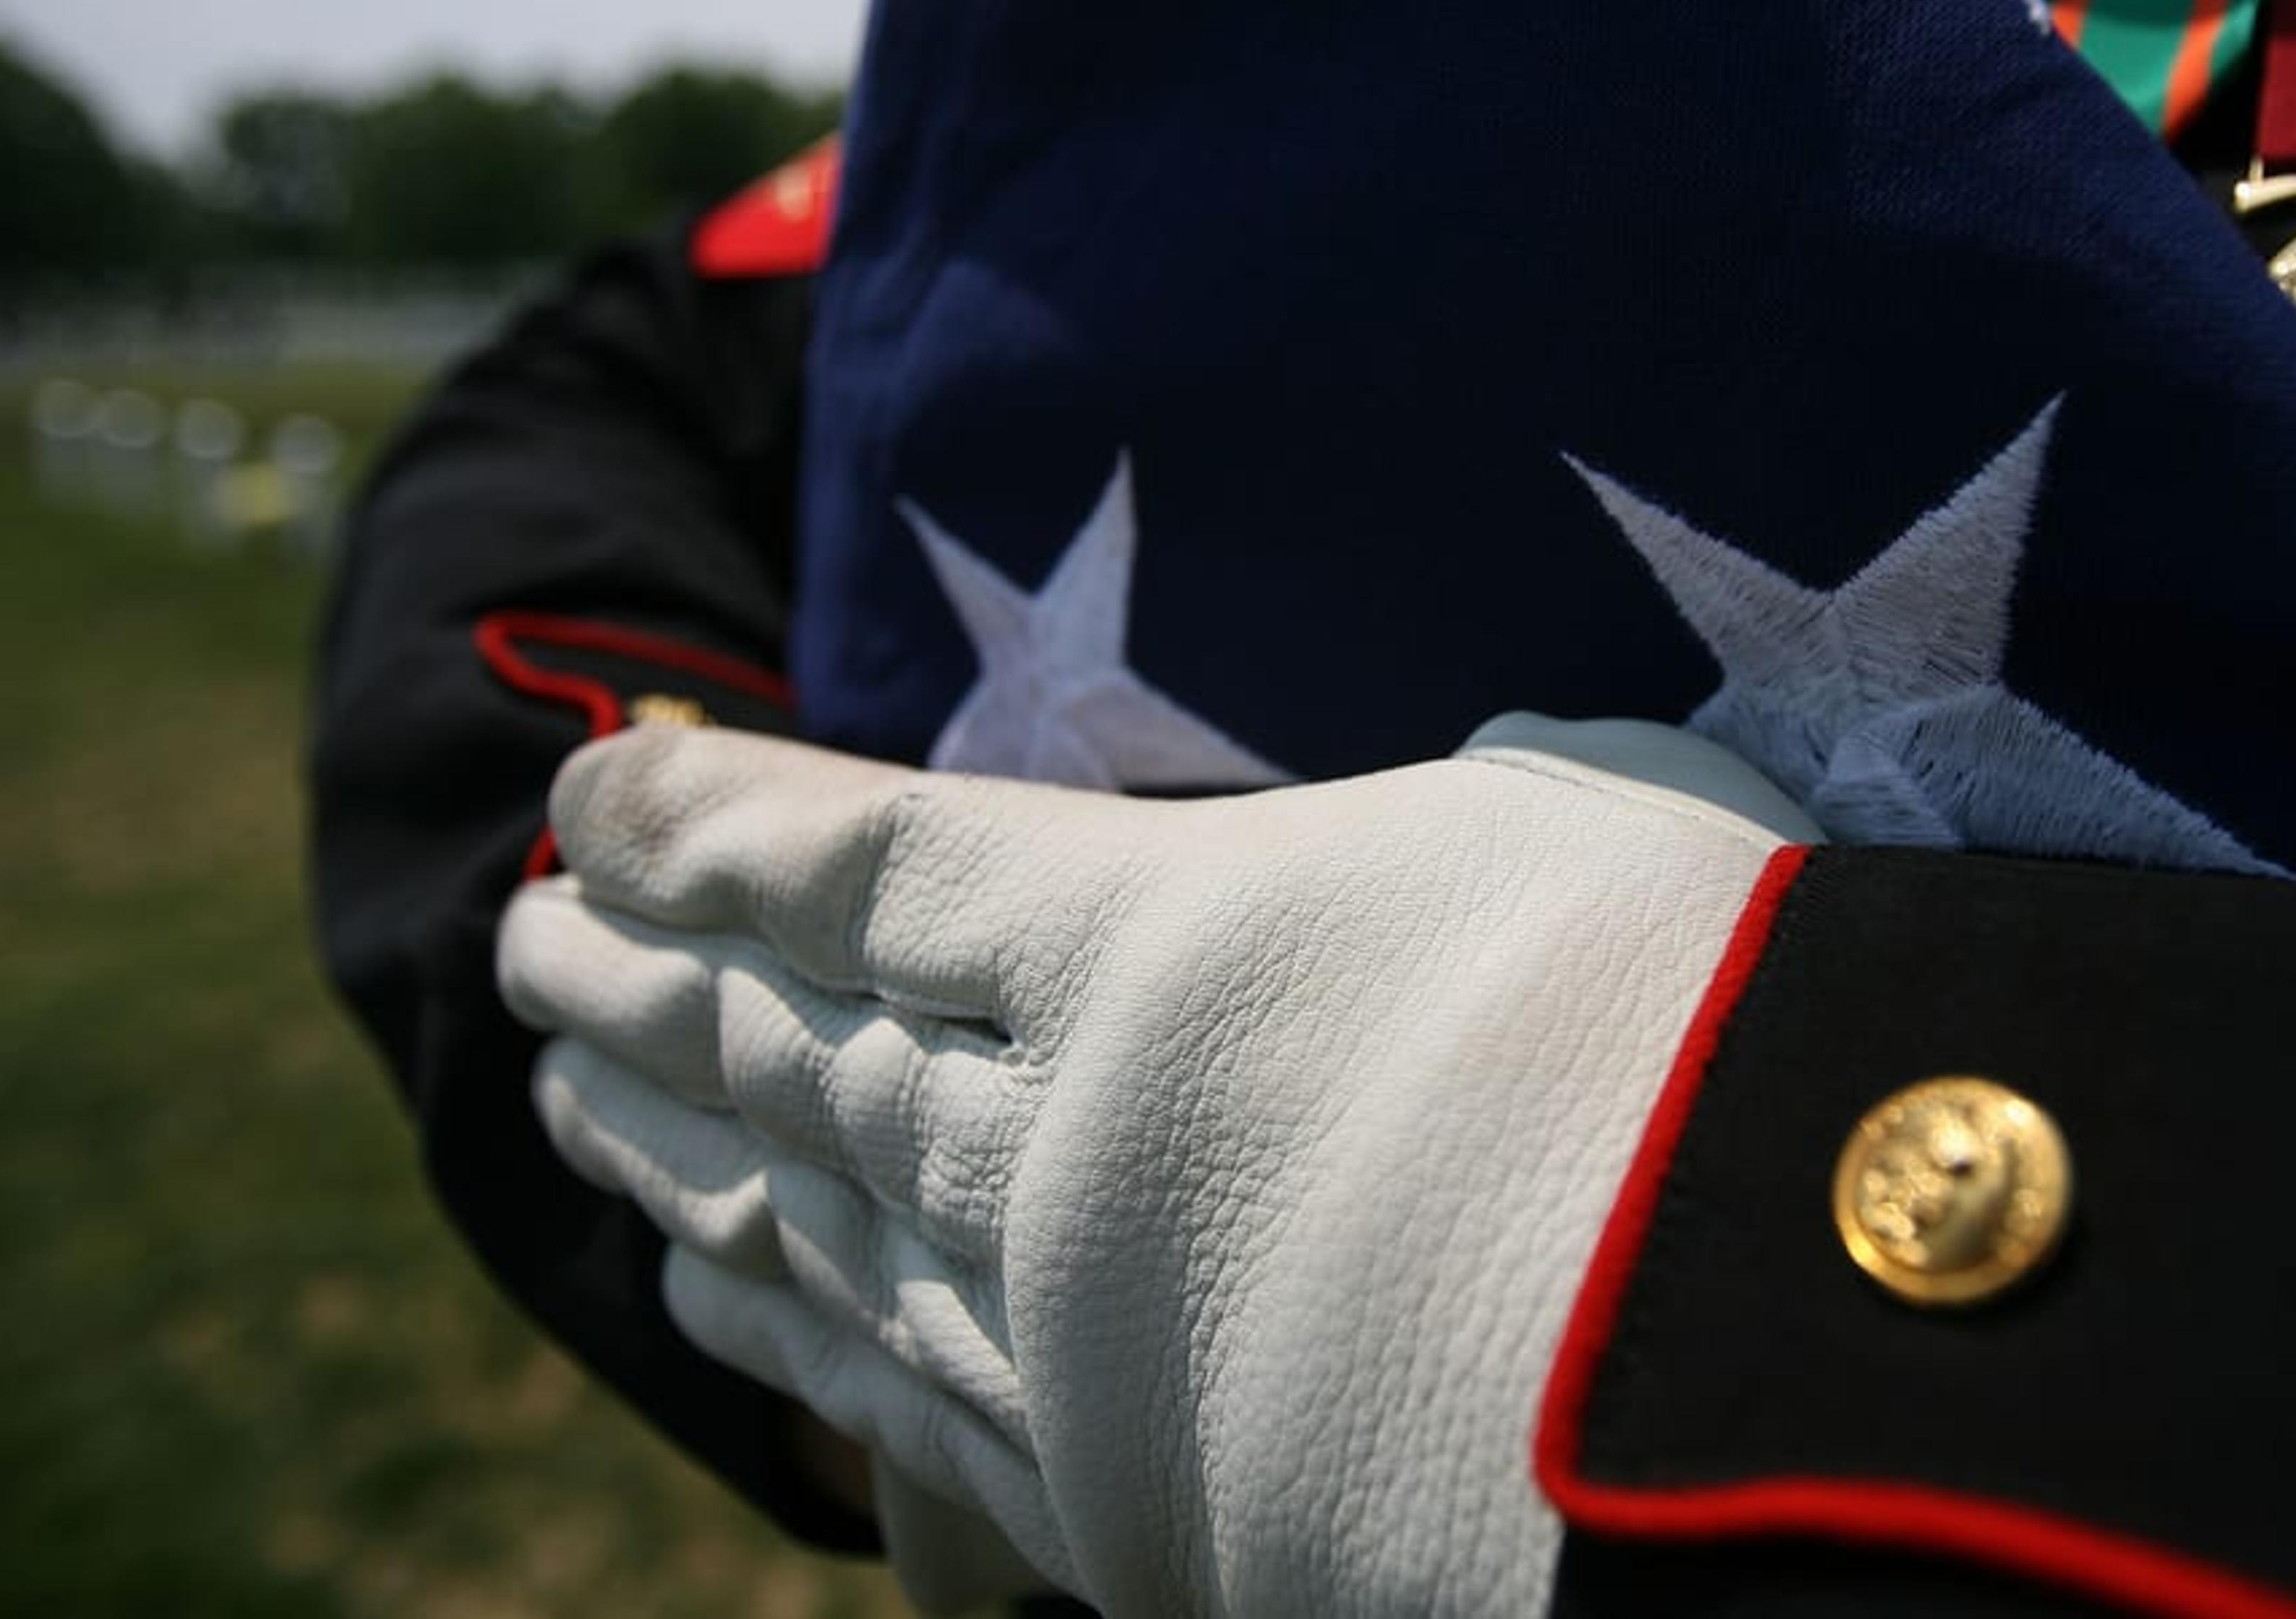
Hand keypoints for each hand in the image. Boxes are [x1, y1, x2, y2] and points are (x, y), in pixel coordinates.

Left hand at [497, 716, 1813, 1614]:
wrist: (1771, 1383)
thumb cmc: (1712, 1045)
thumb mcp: (1574, 833)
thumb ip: (1424, 819)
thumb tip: (1433, 813)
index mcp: (1155, 942)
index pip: (868, 866)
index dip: (712, 827)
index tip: (584, 798)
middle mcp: (1063, 1136)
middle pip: (794, 1048)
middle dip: (646, 990)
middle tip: (524, 948)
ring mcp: (1069, 1331)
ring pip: (809, 1218)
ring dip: (670, 1151)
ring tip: (559, 1100)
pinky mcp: (1111, 1498)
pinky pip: (891, 1396)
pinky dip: (779, 1337)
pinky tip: (702, 1301)